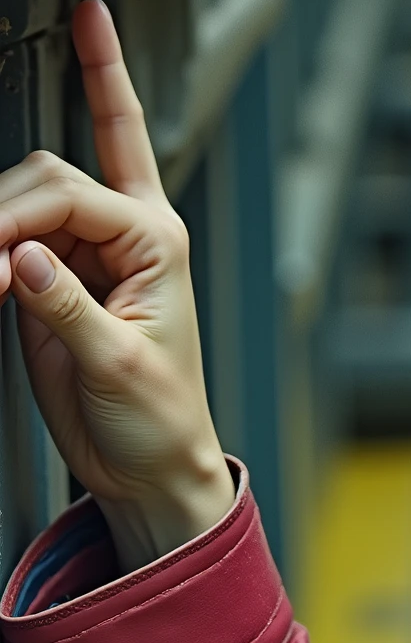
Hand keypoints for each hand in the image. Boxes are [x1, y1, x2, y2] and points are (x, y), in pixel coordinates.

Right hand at [0, 0, 234, 570]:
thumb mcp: (118, 371)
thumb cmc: (163, 426)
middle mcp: (128, 229)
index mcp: (158, 240)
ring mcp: (89, 247)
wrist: (153, 475)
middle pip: (42, 167)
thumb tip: (17, 256)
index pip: (69, 189)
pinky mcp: (52, 275)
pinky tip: (5, 212)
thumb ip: (66, 308)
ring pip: (24, 184)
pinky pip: (13, 222)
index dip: (18, 212)